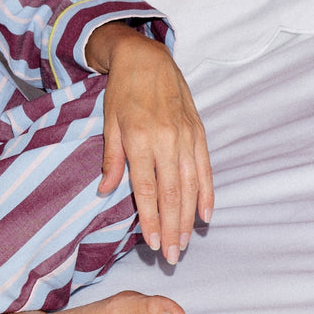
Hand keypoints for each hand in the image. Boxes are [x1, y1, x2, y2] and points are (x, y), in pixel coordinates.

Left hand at [86, 23, 212, 263]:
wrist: (146, 57)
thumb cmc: (122, 91)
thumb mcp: (108, 122)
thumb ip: (111, 158)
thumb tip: (106, 191)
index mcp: (139, 138)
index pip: (146, 188)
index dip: (150, 218)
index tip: (152, 243)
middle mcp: (166, 139)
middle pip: (172, 193)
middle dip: (172, 227)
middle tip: (173, 256)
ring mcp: (185, 136)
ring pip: (191, 185)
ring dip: (189, 217)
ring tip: (186, 242)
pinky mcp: (198, 131)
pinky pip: (205, 167)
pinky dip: (207, 193)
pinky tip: (205, 214)